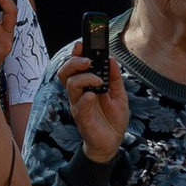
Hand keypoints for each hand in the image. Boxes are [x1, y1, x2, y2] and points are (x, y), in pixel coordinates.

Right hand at [56, 38, 128, 163]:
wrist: (112, 142)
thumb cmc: (113, 119)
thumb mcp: (119, 95)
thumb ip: (114, 78)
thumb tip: (111, 59)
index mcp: (86, 86)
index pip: (75, 67)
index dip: (76, 54)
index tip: (82, 43)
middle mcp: (79, 94)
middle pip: (65, 72)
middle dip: (74, 62)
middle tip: (88, 60)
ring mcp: (79, 105)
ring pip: (70, 85)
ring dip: (84, 78)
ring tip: (99, 80)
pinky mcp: (82, 117)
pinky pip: (79, 105)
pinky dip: (85, 98)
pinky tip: (93, 96)